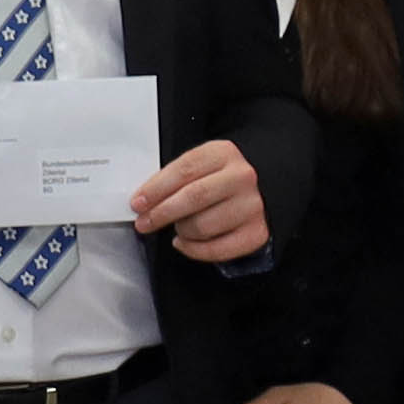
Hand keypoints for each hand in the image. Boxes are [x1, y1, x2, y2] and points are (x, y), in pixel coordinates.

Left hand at [133, 138, 269, 264]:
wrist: (266, 186)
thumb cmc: (225, 176)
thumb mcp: (205, 162)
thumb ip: (178, 176)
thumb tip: (145, 200)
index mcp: (224, 154)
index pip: (183, 171)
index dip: (155, 189)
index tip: (137, 203)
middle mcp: (242, 178)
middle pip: (193, 198)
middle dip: (161, 213)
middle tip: (144, 222)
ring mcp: (252, 206)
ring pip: (202, 226)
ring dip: (181, 230)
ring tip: (178, 226)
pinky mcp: (256, 233)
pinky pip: (217, 250)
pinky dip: (194, 250)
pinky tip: (184, 242)